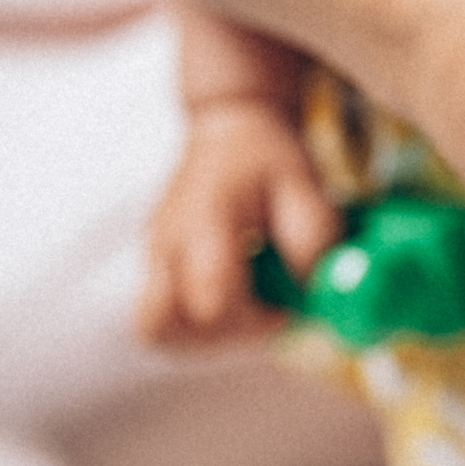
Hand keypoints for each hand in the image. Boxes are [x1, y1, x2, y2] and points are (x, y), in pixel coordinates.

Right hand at [137, 99, 341, 346]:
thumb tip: (309, 290)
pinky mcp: (153, 265)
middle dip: (222, 337)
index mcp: (204, 220)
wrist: (229, 127)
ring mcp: (152, 255)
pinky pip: (158, 319)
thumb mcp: (305, 181)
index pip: (209, 298)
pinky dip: (193, 329)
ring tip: (249, 314)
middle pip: (164, 324)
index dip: (251, 321)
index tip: (286, 311)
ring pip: (153, 329)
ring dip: (203, 338)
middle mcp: (166, 242)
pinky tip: (232, 306)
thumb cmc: (269, 156)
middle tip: (267, 317)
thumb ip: (313, 235)